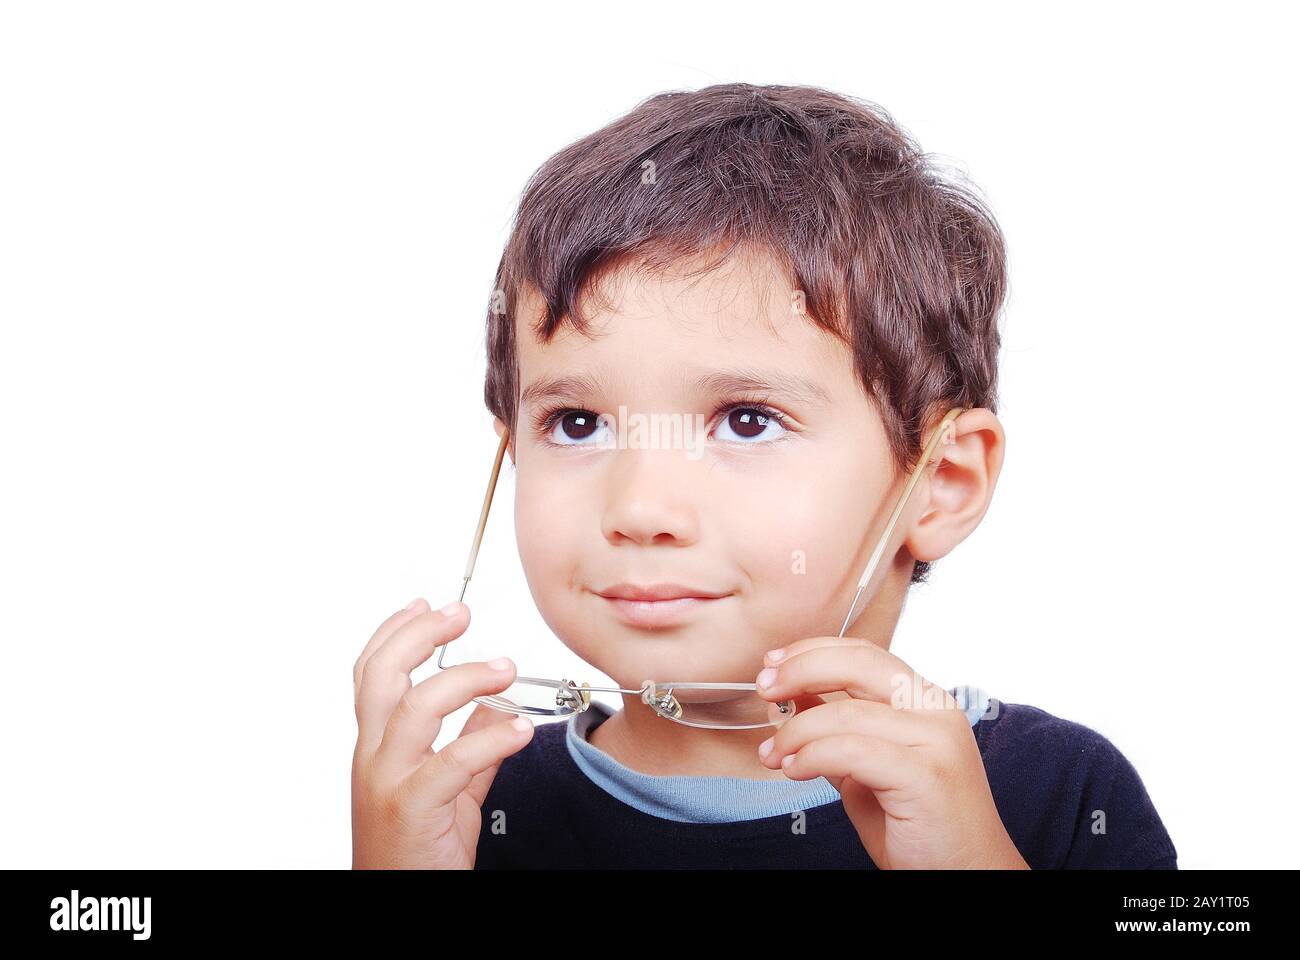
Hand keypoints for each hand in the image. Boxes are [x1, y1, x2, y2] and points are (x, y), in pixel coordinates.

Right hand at [351, 598, 533, 868]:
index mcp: (377, 747)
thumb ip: (471, 744)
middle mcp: (373, 758)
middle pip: (381, 677)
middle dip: (420, 636)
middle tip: (460, 613)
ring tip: (504, 667)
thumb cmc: (419, 851)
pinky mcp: (411, 810)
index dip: (394, 633)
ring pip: (414, 709)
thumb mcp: (449, 789)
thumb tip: (499, 703)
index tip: (426, 605)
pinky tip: (520, 730)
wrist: (400, 905)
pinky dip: (489, 740)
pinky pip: (451, 763)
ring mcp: (386, 782)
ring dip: (464, 678)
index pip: (371, 675)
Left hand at [754, 637, 1028, 868]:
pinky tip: (794, 770)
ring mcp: (936, 740)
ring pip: (846, 712)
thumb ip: (836, 729)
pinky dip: (813, 755)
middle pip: (858, 664)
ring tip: (771, 754)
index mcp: (925, 699)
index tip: (773, 664)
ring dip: (795, 731)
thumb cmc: (917, 825)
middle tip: (764, 689)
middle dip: (800, 669)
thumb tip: (792, 694)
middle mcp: (936, 709)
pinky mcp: (927, 776)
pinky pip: (853, 751)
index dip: (812, 652)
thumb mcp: (866, 766)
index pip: (863, 653)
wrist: (967, 874)